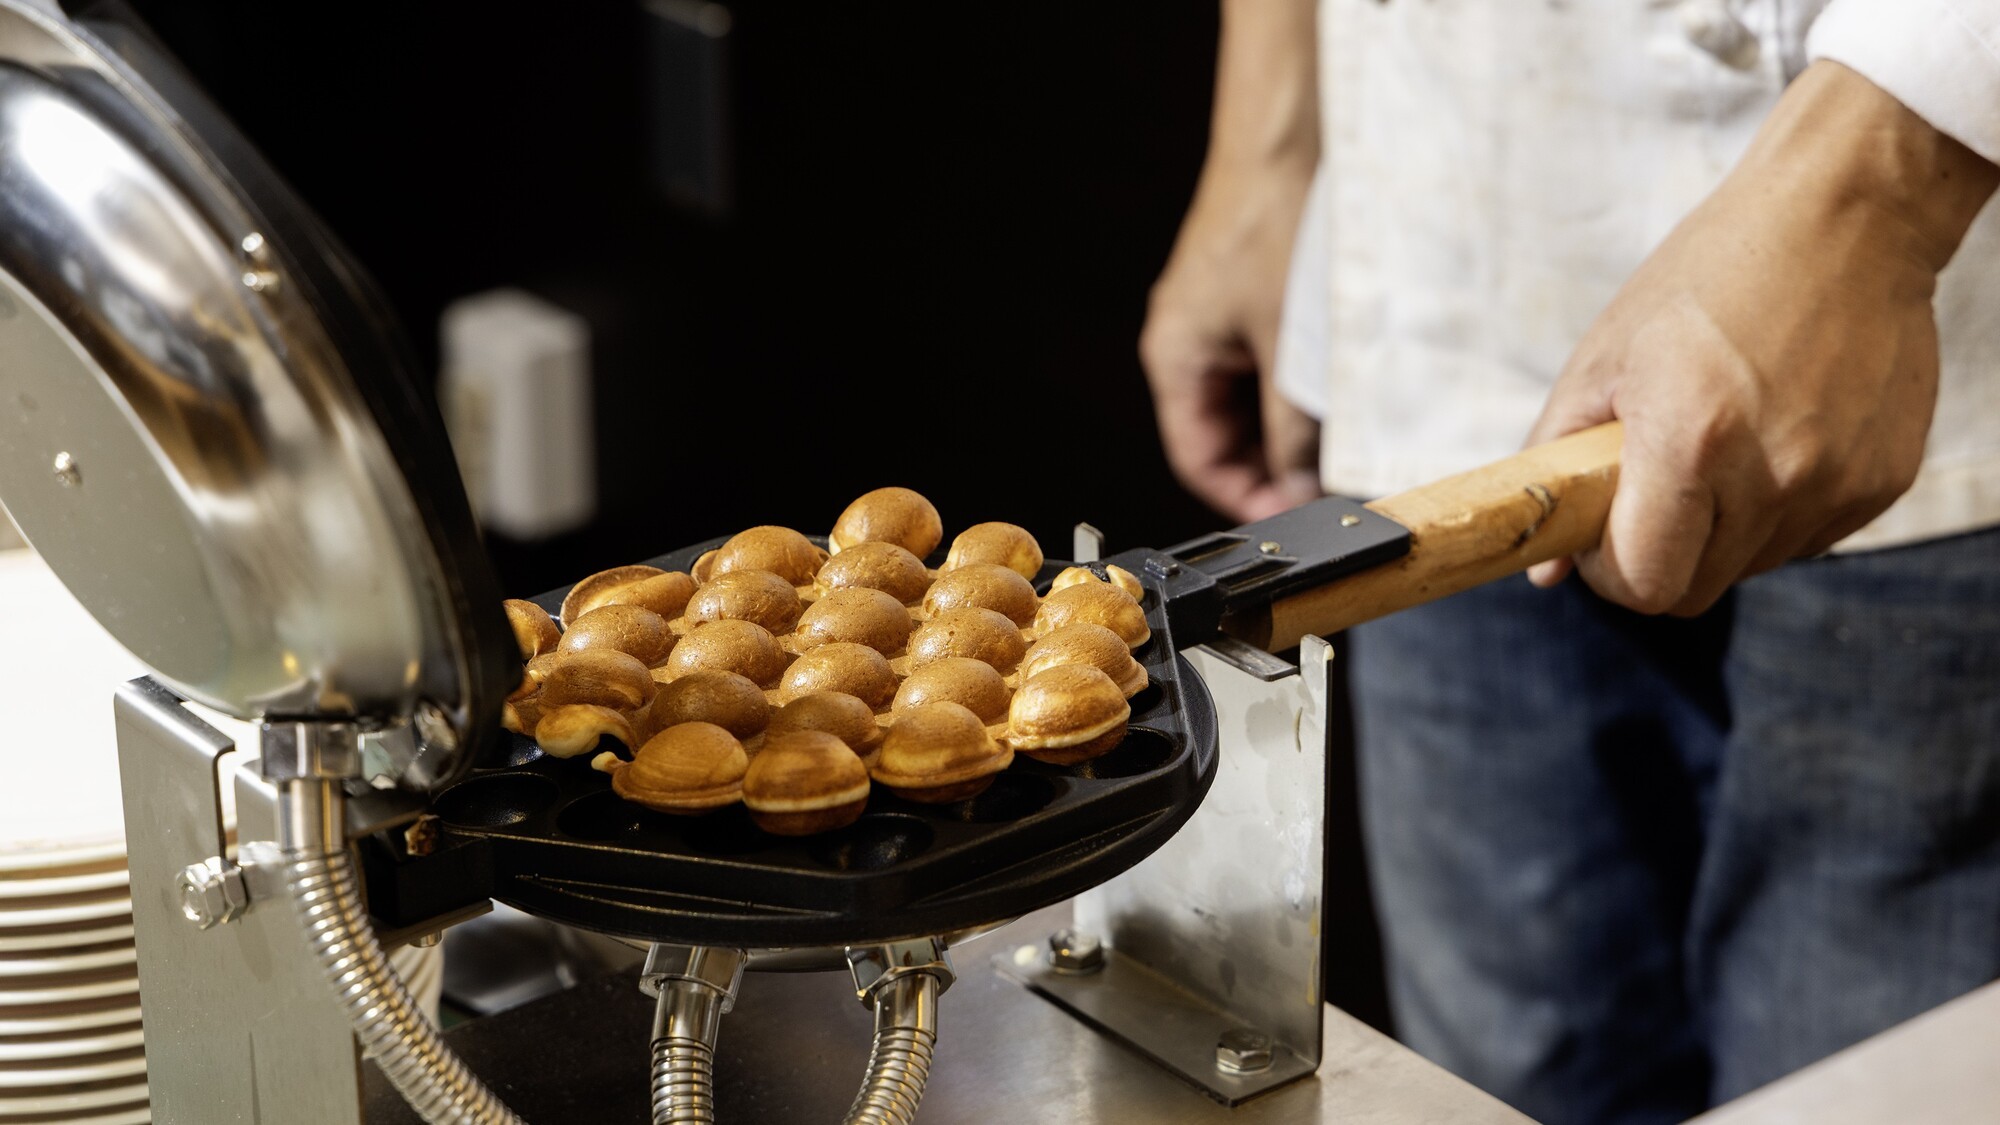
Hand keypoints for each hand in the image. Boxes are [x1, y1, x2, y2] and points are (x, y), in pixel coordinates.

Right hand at [1141, 166, 1320, 521]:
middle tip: (1329, 485)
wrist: (1288, 138)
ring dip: (1293, 426)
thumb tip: (1306, 486)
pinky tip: (1340, 393)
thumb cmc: (1275, 226)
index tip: (1294, 517)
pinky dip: (1300, 386)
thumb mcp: (1291, 350)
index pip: (1200, 458)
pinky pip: (1269, 362)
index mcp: (1175, 357)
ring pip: (1253, 400)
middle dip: (1275, 465)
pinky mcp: (1250, 297)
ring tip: (1341, 441)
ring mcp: (1219, 319)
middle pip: (1226, 433)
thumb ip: (1296, 430)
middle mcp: (1188, 342)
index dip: (1246, 496)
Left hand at [1524, 62, 1997, 614]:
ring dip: (1720, 530)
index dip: (1610, 574)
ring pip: (1750, 567)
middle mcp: (1774, 475)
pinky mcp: (1882, 483)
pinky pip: (1807, 537)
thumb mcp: (1604, 358)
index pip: (1644, 584)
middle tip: (1652, 488)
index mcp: (1692, 440)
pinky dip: (1776, 509)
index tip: (1602, 536)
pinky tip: (1775, 434)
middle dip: (1659, 556)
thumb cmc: (1709, 277)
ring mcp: (1837, 484)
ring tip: (1720, 443)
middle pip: (1695, 591)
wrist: (1845, 218)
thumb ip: (1560, 466)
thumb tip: (1543, 569)